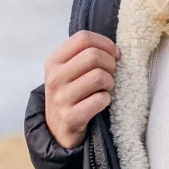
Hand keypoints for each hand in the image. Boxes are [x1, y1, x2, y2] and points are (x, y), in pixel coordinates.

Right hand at [44, 31, 119, 149]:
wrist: (57, 130)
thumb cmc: (69, 95)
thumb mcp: (67, 72)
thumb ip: (83, 56)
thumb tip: (114, 49)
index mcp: (54, 61)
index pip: (83, 38)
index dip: (105, 43)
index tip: (114, 54)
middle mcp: (55, 77)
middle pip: (94, 56)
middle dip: (111, 64)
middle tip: (111, 74)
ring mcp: (61, 98)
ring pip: (99, 77)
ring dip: (110, 83)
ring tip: (106, 89)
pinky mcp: (71, 117)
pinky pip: (101, 100)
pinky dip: (107, 100)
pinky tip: (102, 102)